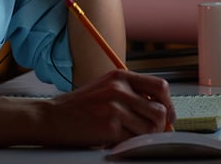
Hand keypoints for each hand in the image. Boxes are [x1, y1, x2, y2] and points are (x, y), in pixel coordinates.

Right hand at [38, 69, 174, 146]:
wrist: (51, 117)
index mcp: (121, 76)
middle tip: (151, 133)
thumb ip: (131, 94)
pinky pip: (133, 140)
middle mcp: (120, 88)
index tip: (168, 116)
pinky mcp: (109, 126)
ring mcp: (115, 107)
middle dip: (160, 126)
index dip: (169, 104)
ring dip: (145, 137)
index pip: (160, 86)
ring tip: (130, 137)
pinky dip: (129, 144)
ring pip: (150, 128)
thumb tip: (160, 111)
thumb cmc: (79, 106)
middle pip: (159, 110)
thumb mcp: (106, 88)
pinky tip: (117, 141)